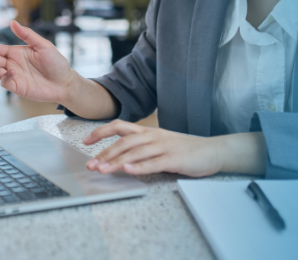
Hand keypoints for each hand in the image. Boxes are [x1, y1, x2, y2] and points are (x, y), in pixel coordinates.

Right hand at [0, 20, 74, 103]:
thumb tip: (12, 22)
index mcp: (15, 52)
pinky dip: (4, 78)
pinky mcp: (17, 88)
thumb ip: (27, 35)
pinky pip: (5, 83)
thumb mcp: (43, 45)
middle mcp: (11, 64)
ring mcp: (13, 76)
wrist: (65, 82)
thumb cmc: (56, 62)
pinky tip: (9, 73)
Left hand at [83, 120, 221, 177]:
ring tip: (103, 170)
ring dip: (117, 161)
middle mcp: (153, 136)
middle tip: (90, 164)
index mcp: (147, 131)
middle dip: (104, 153)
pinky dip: (140, 167)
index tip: (85, 141)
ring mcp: (164, 146)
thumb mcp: (158, 143)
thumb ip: (139, 146)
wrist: (211, 151)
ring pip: (135, 152)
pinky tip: (128, 170)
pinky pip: (154, 163)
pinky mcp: (174, 159)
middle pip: (123, 142)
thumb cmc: (183, 149)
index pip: (119, 126)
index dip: (101, 132)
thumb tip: (117, 156)